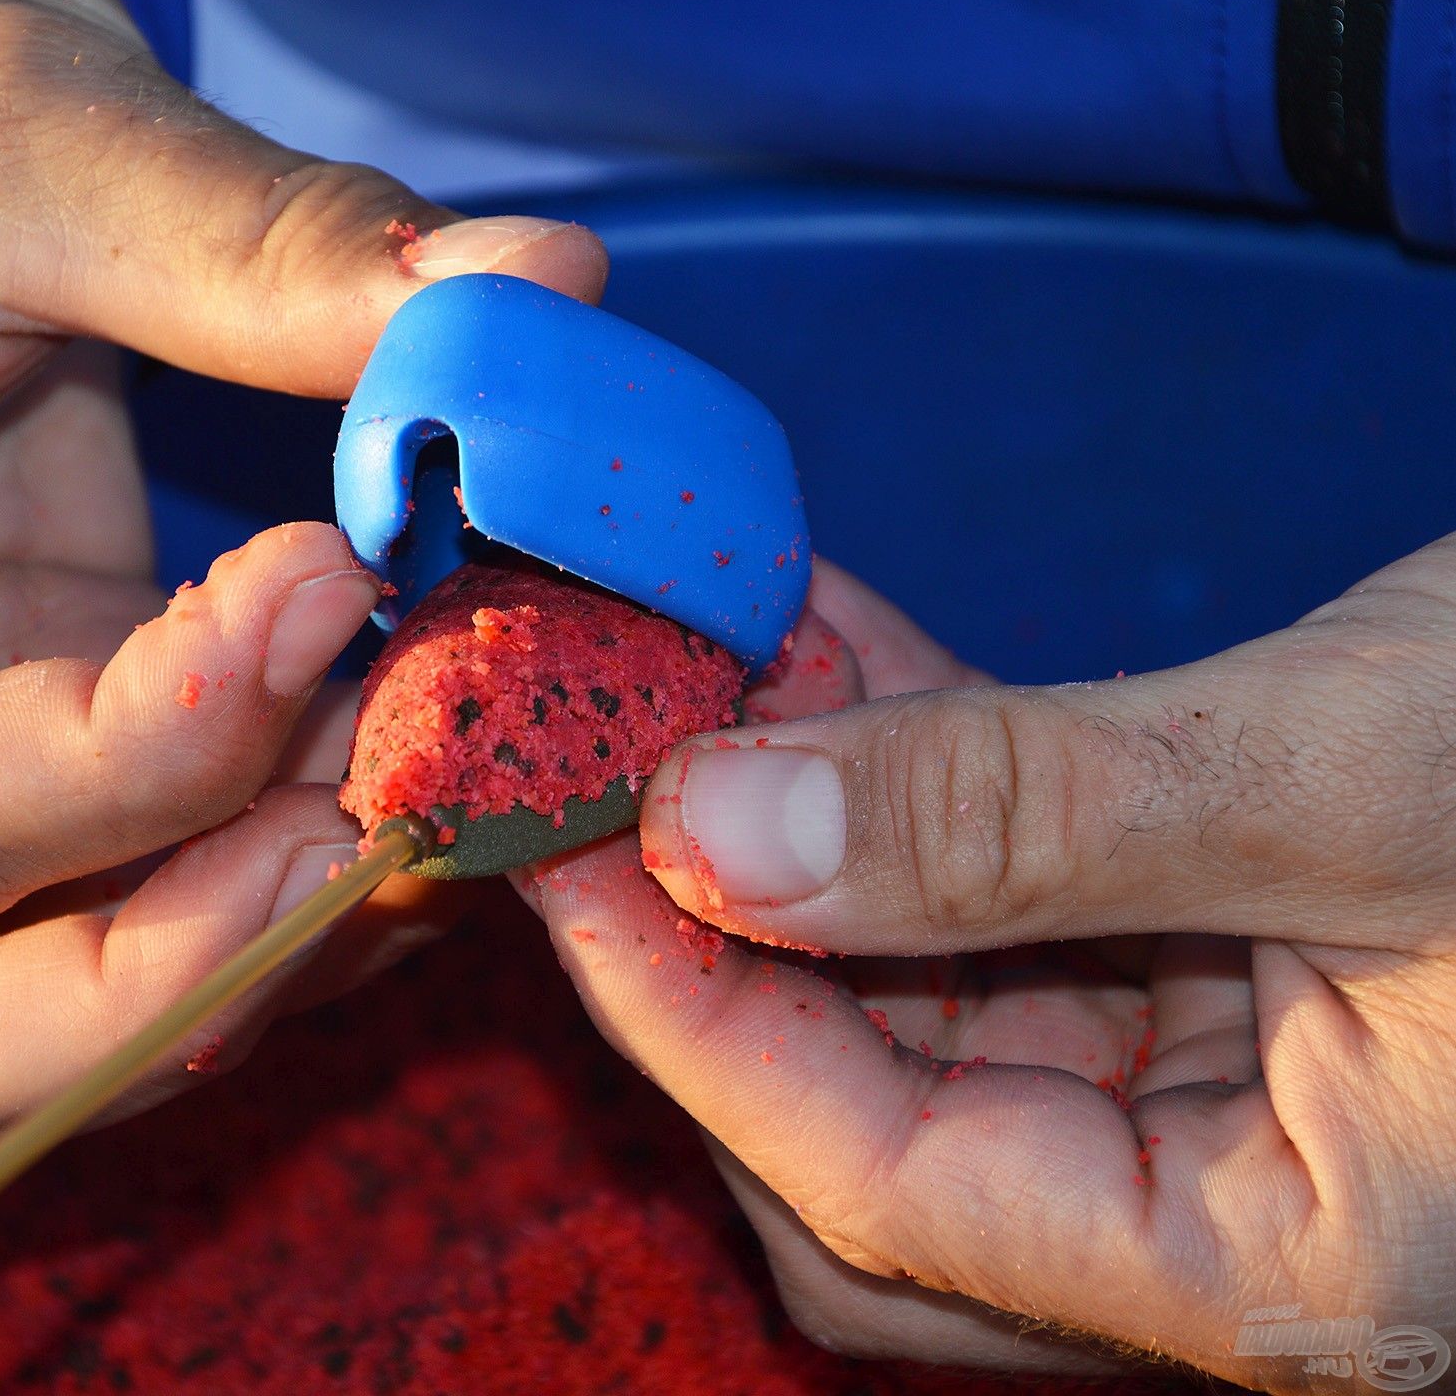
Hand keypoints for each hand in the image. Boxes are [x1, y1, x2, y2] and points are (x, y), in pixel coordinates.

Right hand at [0, 0, 604, 1193]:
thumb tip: (538, 294)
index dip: (172, 750)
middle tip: (386, 818)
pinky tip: (391, 739)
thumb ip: (263, 244)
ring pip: (23, 1018)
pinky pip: (123, 877)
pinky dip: (264, 853)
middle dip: (184, 976)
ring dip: (241, 948)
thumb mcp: (2, 124)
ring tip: (416, 782)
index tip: (335, 578)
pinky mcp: (8, 706)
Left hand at [520, 545, 1455, 1390]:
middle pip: (872, 1122)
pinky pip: (1011, 893)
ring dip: (802, 831)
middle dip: (722, 936)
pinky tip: (828, 646)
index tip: (559, 850)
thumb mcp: (1360, 778)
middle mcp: (1233, 1213)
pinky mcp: (1227, 960)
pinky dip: (912, 776)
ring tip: (698, 662)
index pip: (878, 1187)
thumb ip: (1027, 824)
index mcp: (1285, 1273)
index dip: (690, 1015)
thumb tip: (718, 831)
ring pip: (925, 997)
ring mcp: (1226, 1090)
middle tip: (602, 754)